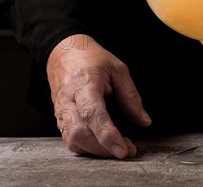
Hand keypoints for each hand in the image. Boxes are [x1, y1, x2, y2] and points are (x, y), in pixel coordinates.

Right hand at [46, 34, 151, 158]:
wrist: (63, 52)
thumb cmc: (91, 58)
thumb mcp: (117, 69)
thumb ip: (130, 95)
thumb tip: (143, 121)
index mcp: (84, 83)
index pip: (92, 113)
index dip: (107, 135)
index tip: (123, 150)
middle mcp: (68, 100)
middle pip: (79, 133)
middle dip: (103, 149)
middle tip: (126, 150)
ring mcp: (61, 111)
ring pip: (72, 140)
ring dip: (96, 150)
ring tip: (117, 147)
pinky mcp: (59, 118)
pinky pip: (70, 139)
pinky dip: (87, 147)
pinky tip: (102, 144)